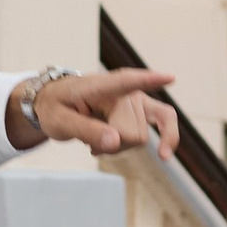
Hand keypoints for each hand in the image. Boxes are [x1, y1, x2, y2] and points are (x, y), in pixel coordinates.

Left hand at [7, 68, 181, 157]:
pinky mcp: (144, 109)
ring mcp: (137, 99)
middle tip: (89, 143)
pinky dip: (152, 143)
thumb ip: (85, 130)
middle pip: (133, 131)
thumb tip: (116, 142)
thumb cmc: (56, 108)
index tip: (170, 77)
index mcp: (99, 86)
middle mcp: (125, 89)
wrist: (58, 103)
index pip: (126, 81)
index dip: (148, 81)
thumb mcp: (59, 122)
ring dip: (120, 146)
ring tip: (98, 139)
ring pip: (141, 137)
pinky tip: (134, 148)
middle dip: (114, 144)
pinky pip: (164, 128)